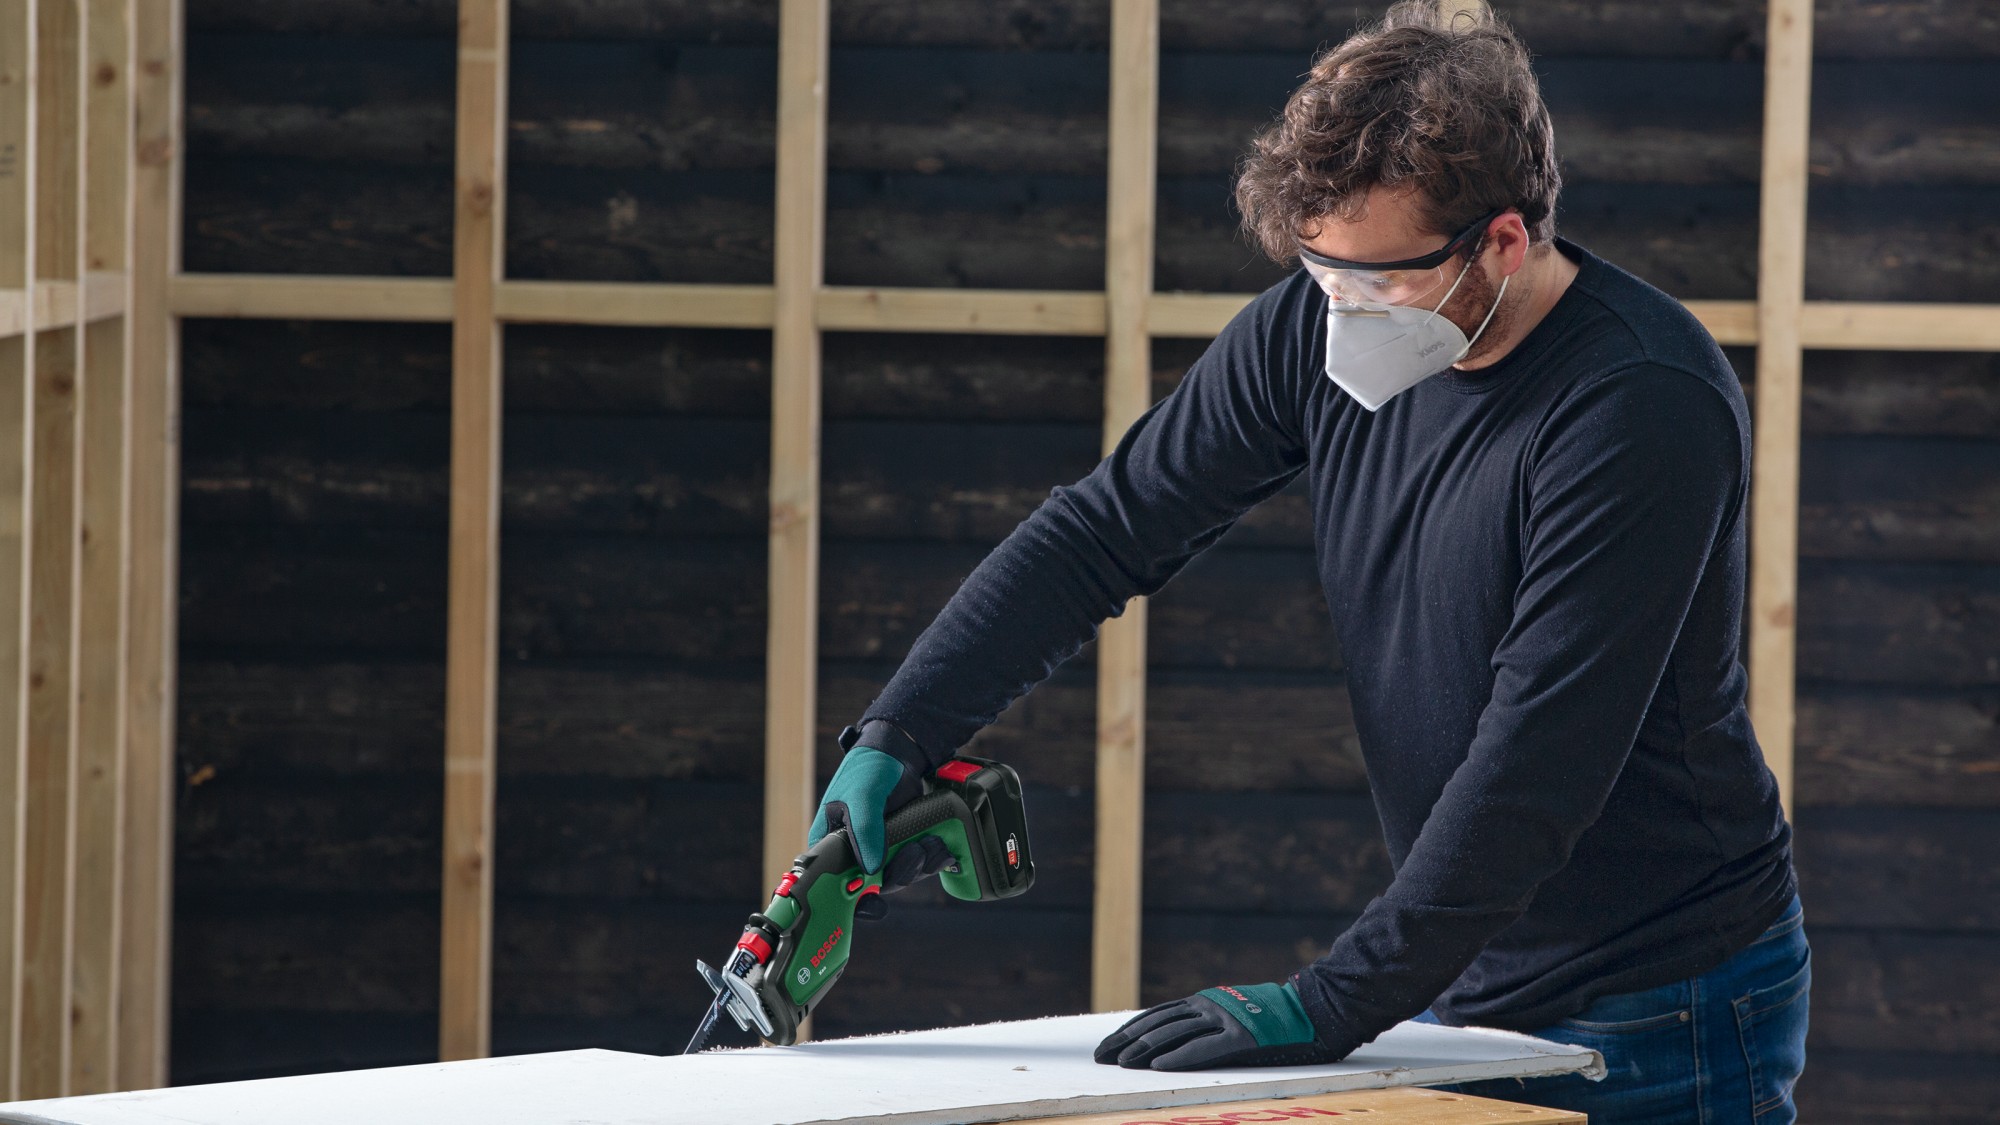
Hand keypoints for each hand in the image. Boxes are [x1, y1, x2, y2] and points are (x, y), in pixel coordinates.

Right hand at [808, 721, 930, 918]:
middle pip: (873, 883)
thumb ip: (865, 830)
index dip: (852, 896)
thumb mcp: (861, 796)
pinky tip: (940, 849)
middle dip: (898, 873)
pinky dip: (929, 860)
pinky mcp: (901, 846)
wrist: (896, 753)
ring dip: (918, 866)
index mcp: (831, 842)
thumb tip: (872, 869)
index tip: (872, 900)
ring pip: (897, 876)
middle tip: (915, 852)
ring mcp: (879, 850)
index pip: (834, 881)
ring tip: (931, 844)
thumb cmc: (867, 770)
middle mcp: (854, 852)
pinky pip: (914, 865)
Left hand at [1094, 982, 1341, 1070]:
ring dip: (1144, 1050)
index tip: (1105, 1047)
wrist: (1311, 1012)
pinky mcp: (1241, 1038)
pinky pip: (1204, 1049)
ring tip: (1121, 1063)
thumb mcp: (1228, 1016)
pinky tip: (1158, 1067)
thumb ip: (1202, 1025)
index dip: (1127, 1032)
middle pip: (1157, 1024)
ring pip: (1174, 1034)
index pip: (1155, 1016)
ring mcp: (1225, 1020)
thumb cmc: (1270, 1022)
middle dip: (1125, 1042)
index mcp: (1203, 1002)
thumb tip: (1167, 1044)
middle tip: (1099, 1057)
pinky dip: (1178, 1057)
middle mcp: (1209, 1007)